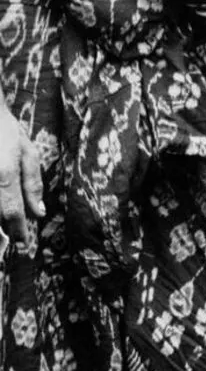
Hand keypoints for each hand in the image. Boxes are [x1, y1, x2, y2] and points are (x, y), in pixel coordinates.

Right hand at [0, 104, 44, 248]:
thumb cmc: (4, 127)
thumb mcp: (27, 152)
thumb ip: (33, 184)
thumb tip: (38, 212)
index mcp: (4, 175)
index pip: (12, 213)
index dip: (17, 231)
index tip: (22, 243)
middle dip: (2, 232)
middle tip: (9, 241)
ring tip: (3, 231)